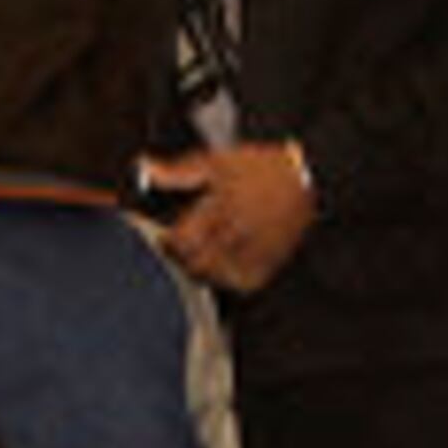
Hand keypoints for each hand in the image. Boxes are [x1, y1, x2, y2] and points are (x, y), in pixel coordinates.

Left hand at [143, 143, 319, 294]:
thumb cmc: (257, 167)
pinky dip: (226, 278)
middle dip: (183, 257)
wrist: (303, 178)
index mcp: (220, 207)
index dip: (170, 241)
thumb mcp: (215, 161)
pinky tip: (225, 263)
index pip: (182, 241)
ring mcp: (253, 253)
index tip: (168, 236)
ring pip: (214, 277)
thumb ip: (177, 171)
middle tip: (185, 245)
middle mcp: (238, 234)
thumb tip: (144, 167)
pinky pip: (238, 286)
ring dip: (202, 269)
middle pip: (195, 263)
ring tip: (205, 252)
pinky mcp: (267, 266)